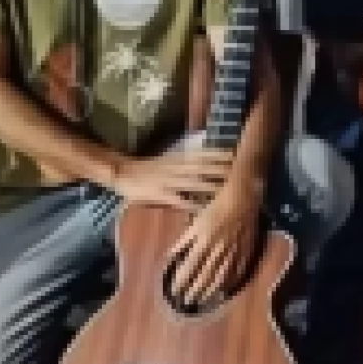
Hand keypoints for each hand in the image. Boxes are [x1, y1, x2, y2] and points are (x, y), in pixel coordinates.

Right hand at [113, 141, 235, 212]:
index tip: (235, 153)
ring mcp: (168, 181)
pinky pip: (179, 201)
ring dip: (210, 185)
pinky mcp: (161, 195)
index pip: (201, 154)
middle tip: (238, 170)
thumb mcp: (168, 160)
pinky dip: (192, 204)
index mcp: (177, 158)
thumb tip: (207, 160)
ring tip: (227, 189)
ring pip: (193, 183)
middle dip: (219, 168)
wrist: (124, 173)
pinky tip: (204, 210)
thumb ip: (185, 161)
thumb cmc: (148, 168)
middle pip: (201, 167)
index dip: (218, 154)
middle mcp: (175, 168)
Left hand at [168, 184, 261, 309]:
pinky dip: (229, 284)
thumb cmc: (215, 207)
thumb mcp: (196, 222)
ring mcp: (232, 252)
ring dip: (209, 291)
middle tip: (187, 301)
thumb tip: (172, 257)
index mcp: (203, 240)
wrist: (242, 199)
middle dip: (194, 290)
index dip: (182, 281)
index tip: (174, 291)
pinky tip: (223, 292)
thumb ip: (185, 241)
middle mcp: (217, 249)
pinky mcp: (245, 253)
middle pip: (204, 275)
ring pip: (220, 277)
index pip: (189, 266)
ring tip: (202, 301)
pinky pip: (236, 272)